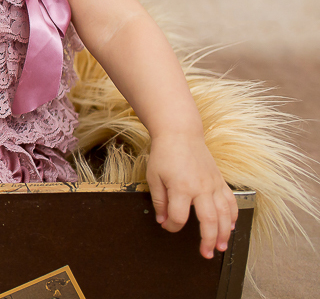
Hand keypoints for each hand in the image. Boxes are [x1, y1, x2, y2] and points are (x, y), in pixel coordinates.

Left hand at [146, 131, 238, 258]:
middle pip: (209, 220)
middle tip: (207, 253)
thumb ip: (159, 201)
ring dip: (225, 232)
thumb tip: (163, 220)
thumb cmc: (164, 154)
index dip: (172, 226)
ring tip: (223, 246)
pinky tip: (231, 225)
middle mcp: (201, 188)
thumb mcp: (154, 177)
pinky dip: (233, 215)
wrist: (180, 133)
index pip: (179, 217)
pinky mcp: (220, 180)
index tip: (168, 226)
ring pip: (225, 214)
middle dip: (208, 240)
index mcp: (181, 187)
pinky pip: (231, 201)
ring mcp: (213, 184)